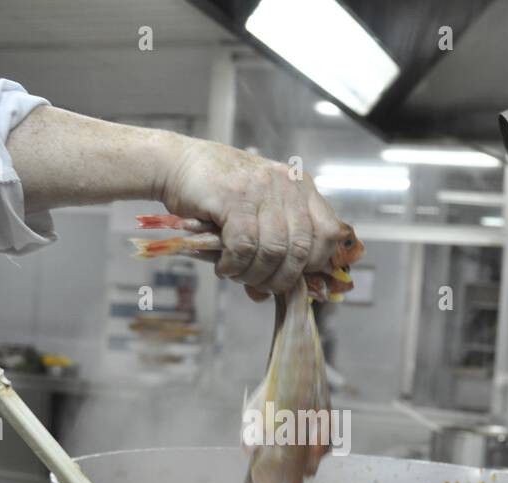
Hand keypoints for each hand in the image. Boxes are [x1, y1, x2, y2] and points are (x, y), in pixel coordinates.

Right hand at [157, 137, 341, 295]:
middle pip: (301, 249)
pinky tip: (223, 266)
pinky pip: (244, 246)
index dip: (315, 263)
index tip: (293, 276)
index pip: (330, 233)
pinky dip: (233, 266)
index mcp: (301, 188)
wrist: (177, 164)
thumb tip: (272, 293)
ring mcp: (262, 189)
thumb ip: (274, 246)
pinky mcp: (234, 197)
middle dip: (281, 278)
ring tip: (236, 274)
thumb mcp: (257, 213)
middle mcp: (287, 185)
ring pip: (273, 251)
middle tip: (259, 285)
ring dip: (253, 274)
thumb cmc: (218, 194)